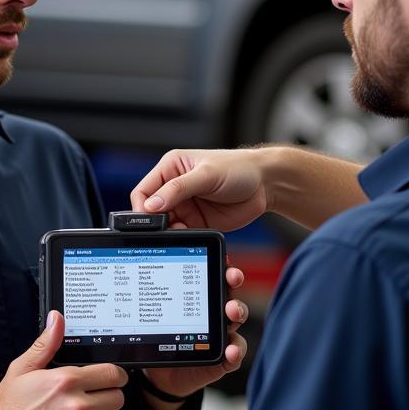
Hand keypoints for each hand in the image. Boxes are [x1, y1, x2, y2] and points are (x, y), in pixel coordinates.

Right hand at [0, 312, 127, 409]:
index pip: (113, 374)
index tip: (110, 379)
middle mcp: (76, 406)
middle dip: (108, 396)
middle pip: (117, 399)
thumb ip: (46, 344)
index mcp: (66, 381)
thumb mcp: (23, 369)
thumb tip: (58, 319)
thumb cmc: (7, 407)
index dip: (114, 376)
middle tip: (93, 398)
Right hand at [130, 148, 269, 232]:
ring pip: (166, 226)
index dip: (142, 208)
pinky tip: (190, 240)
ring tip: (182, 234)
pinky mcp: (197, 222)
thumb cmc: (238, 169)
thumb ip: (178, 189)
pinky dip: (183, 241)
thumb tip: (151, 205)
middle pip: (152, 212)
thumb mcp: (207, 175)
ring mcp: (186, 206)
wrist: (266, 184)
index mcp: (171, 168)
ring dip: (170, 234)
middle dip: (155, 225)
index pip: (144, 190)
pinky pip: (183, 235)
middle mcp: (174, 188)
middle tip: (165, 232)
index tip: (148, 223)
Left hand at [142, 266, 249, 401]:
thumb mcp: (153, 320)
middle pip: (228, 292)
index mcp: (200, 299)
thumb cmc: (161, 340)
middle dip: (232, 282)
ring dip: (237, 312)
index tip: (224, 259)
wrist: (163, 374)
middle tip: (230, 279)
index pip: (214, 278)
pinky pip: (234, 353)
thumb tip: (130, 281)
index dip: (221, 267)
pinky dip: (235, 351)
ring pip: (236, 319)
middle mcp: (214, 313)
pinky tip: (229, 351)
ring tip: (230, 313)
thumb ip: (147, 304)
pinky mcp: (223, 357)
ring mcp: (221, 335)